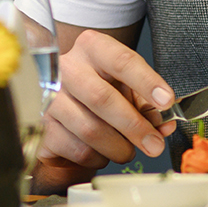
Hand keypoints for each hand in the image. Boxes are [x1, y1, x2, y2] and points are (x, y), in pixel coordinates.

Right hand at [34, 29, 176, 188]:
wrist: (62, 99)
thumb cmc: (100, 89)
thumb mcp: (126, 87)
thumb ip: (147, 104)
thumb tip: (163, 126)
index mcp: (92, 48)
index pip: (121, 60)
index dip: (146, 81)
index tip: (166, 102)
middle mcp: (67, 68)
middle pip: (102, 98)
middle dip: (134, 126)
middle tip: (154, 144)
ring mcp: (49, 96)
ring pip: (89, 130)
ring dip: (117, 148)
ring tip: (126, 150)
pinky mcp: (42, 125)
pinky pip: (76, 149)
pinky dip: (97, 158)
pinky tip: (101, 151)